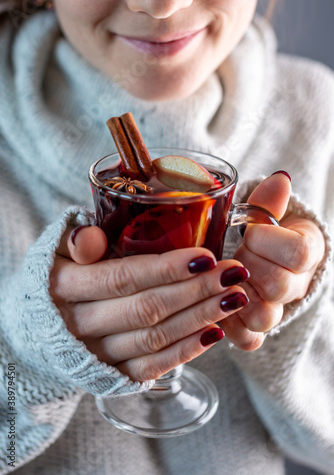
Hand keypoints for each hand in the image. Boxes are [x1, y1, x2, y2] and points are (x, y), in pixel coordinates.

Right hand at [49, 226, 250, 381]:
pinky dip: (186, 351)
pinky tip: (215, 333)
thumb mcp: (59, 249)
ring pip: (154, 338)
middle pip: (147, 309)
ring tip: (235, 298)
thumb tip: (90, 238)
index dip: (167, 269)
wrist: (44, 322)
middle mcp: (79, 324)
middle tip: (234, 274)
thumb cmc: (63, 274)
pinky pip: (152, 366)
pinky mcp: (112, 373)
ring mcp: (96, 353)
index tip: (207, 256)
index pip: (123, 278)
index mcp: (65, 286)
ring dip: (199, 318)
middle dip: (196, 291)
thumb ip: (78, 241)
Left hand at [220, 172, 325, 350]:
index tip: (248, 230)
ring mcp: (276, 309)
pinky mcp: (254, 327)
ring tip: (220, 278)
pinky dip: (230, 326)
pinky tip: (214, 305)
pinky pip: (249, 340)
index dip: (268, 240)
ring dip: (235, 295)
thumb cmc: (265, 232)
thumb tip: (280, 179)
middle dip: (247, 264)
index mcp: (305, 253)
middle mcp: (295, 285)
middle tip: (231, 253)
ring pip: (264, 317)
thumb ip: (270, 200)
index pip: (298, 253)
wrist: (267, 259)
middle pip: (278, 285)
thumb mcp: (269, 213)